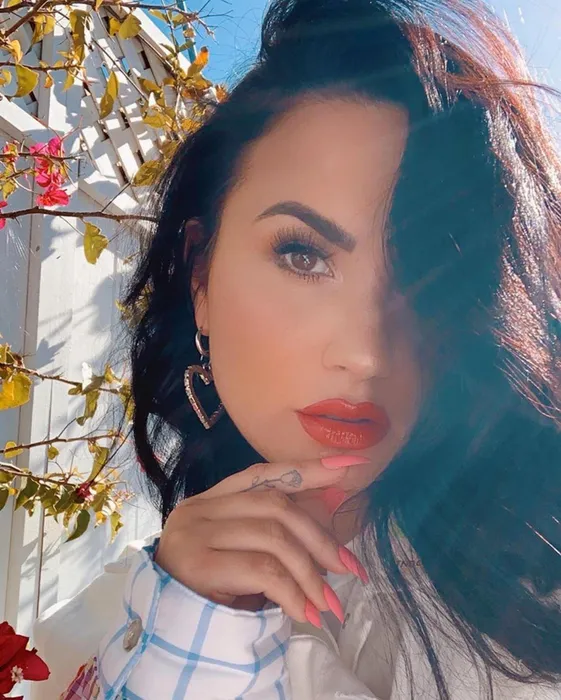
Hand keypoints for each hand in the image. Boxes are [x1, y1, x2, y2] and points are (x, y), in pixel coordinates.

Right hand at [155, 456, 368, 626]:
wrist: (159, 630)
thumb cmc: (206, 591)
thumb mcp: (241, 554)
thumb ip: (274, 535)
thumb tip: (331, 530)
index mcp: (213, 499)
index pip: (265, 474)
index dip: (308, 468)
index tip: (349, 464)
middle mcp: (201, 508)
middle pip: (276, 505)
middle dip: (320, 538)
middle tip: (349, 569)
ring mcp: (196, 532)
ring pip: (273, 538)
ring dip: (310, 574)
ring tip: (330, 605)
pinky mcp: (197, 564)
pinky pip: (261, 571)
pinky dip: (292, 593)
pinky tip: (304, 614)